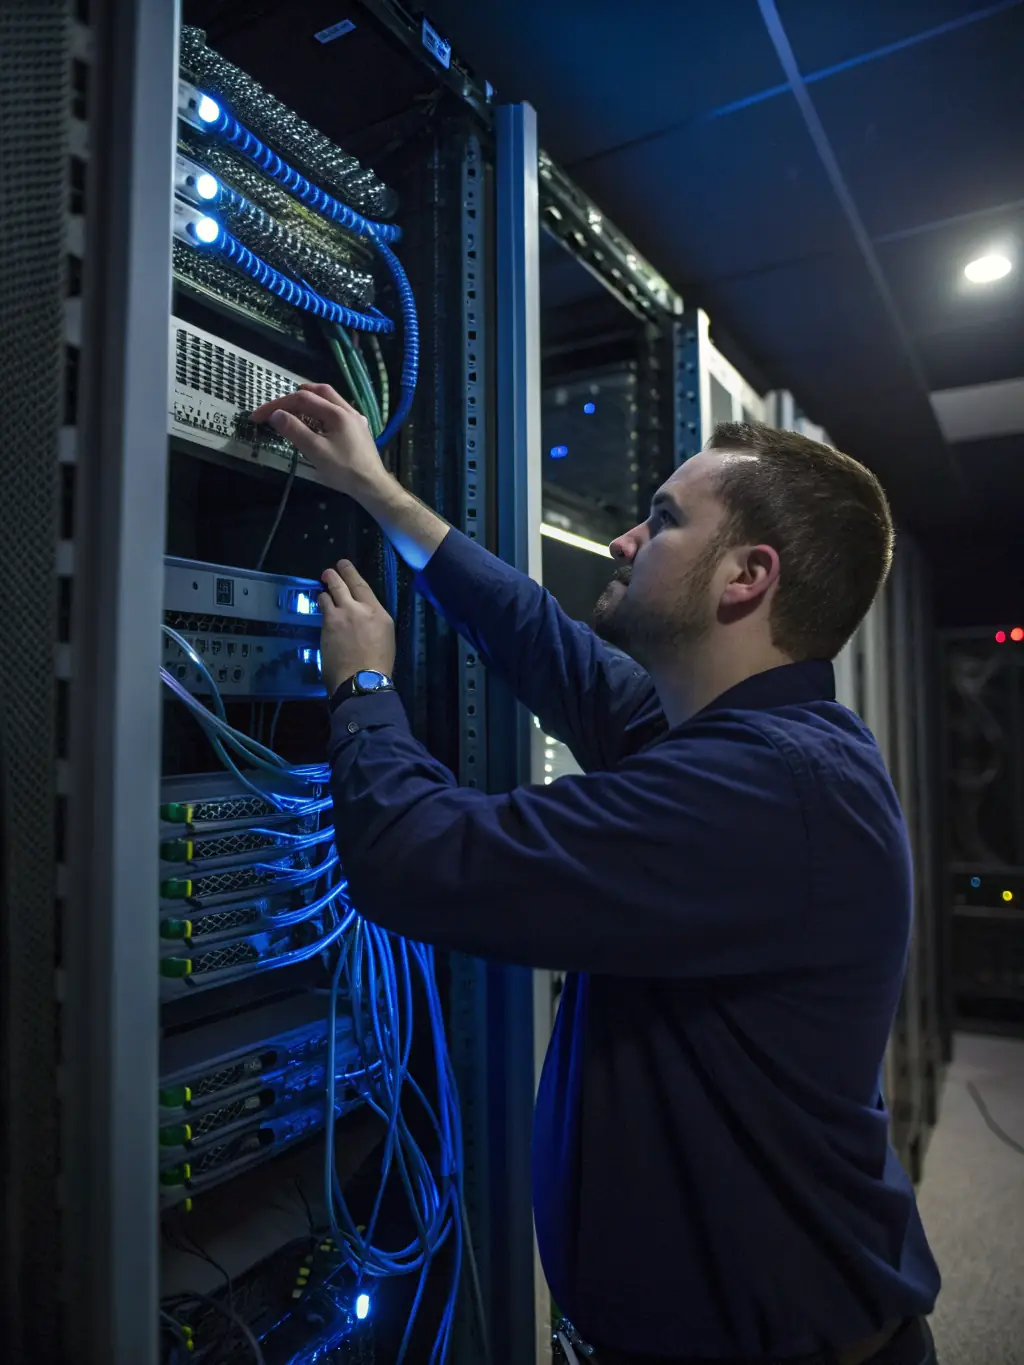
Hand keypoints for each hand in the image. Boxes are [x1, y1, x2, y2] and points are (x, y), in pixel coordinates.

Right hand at [249, 384, 385, 497]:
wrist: (372, 486)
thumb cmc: (344, 470)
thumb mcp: (315, 451)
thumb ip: (295, 430)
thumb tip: (275, 414)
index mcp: (337, 413)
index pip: (302, 399)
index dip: (277, 405)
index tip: (259, 416)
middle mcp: (348, 410)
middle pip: (319, 392)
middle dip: (295, 395)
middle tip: (278, 406)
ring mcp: (356, 419)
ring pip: (331, 400)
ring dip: (311, 400)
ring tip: (294, 409)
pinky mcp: (359, 430)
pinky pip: (338, 411)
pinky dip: (322, 410)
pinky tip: (318, 422)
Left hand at [319, 560, 395, 697]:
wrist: (361, 680)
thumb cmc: (379, 663)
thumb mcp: (385, 635)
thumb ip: (372, 619)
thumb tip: (361, 613)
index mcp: (376, 612)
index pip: (361, 586)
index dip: (351, 573)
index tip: (344, 565)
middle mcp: (356, 610)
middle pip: (340, 586)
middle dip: (333, 575)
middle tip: (328, 571)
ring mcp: (338, 618)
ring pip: (327, 597)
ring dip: (324, 593)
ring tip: (323, 593)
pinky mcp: (325, 629)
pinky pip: (322, 613)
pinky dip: (322, 609)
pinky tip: (322, 611)